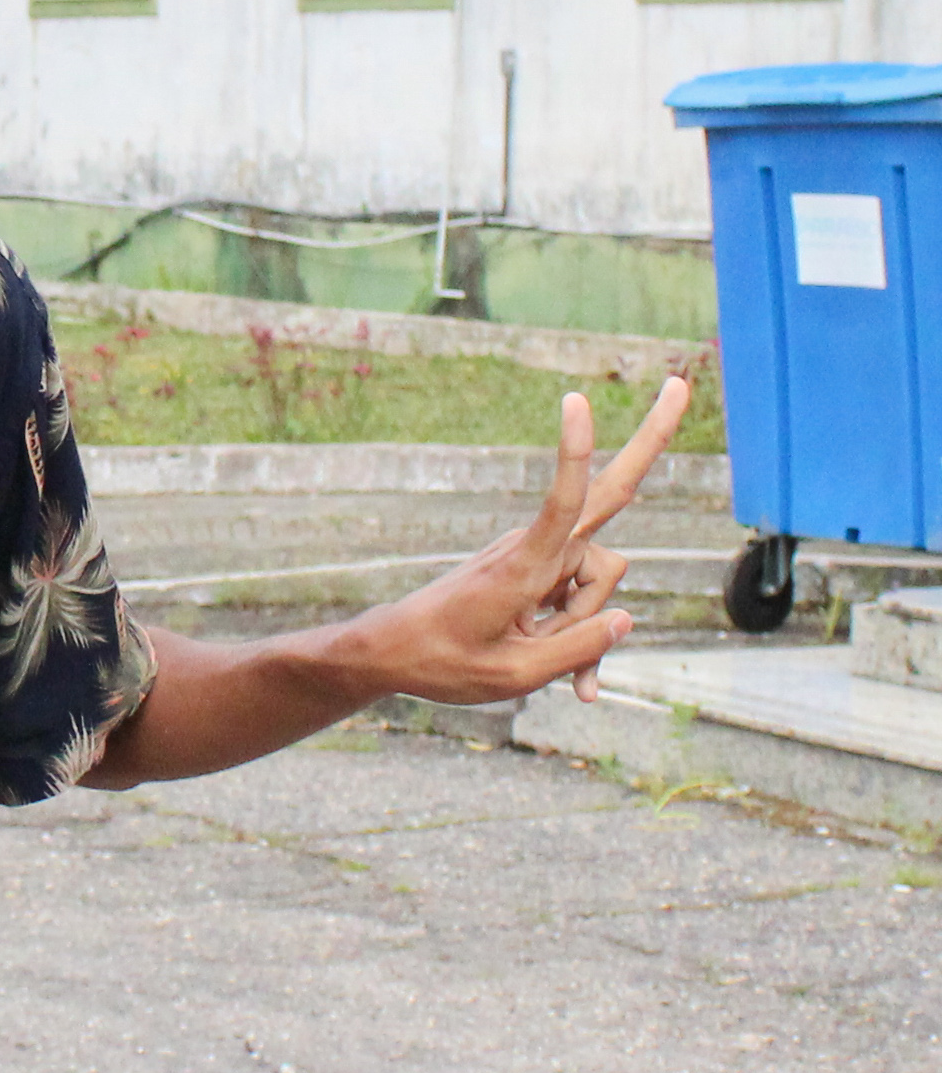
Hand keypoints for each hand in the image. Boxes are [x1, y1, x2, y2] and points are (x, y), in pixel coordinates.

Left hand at [357, 379, 693, 705]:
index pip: (561, 499)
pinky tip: (579, 689)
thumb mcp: (514, 676)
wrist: (391, 655)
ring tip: (534, 656)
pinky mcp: (539, 571)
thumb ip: (578, 651)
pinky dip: (577, 637)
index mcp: (524, 566)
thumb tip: (627, 620)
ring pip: (600, 580)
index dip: (573, 453)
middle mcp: (537, 548)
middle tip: (679, 383)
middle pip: (610, 497)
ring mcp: (540, 556)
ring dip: (585, 626)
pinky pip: (580, 600)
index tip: (574, 401)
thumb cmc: (443, 665)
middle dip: (648, 440)